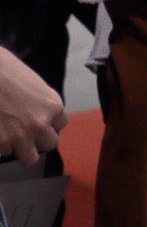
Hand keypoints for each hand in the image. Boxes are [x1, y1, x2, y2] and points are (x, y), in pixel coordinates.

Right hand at [0, 47, 64, 163]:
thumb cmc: (2, 68)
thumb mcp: (31, 83)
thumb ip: (38, 102)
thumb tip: (35, 112)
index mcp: (52, 105)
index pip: (60, 124)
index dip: (47, 122)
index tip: (35, 119)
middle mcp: (40, 123)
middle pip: (49, 144)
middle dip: (37, 140)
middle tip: (22, 131)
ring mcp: (20, 135)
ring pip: (29, 158)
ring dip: (18, 148)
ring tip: (6, 134)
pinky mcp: (1, 142)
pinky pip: (4, 153)